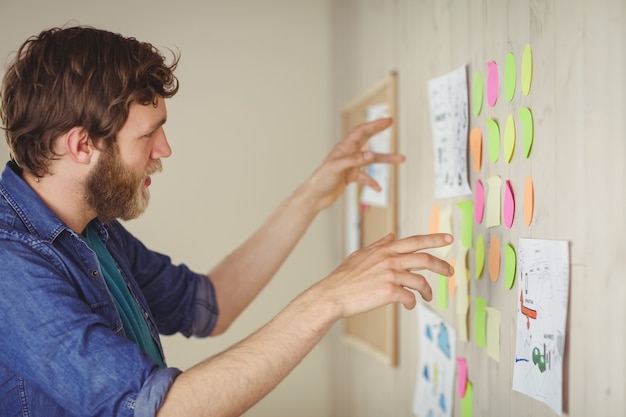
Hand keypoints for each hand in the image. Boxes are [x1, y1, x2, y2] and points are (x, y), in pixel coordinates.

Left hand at [305, 117, 403, 210]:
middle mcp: (348, 153)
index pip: (361, 132)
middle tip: (390, 122)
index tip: (387, 120)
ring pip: (371, 160)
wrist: (314, 196)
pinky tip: (378, 188)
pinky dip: (372, 181)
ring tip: (400, 159)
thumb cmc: (321, 179)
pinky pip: (365, 177)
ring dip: (385, 159)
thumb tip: (371, 154)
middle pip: (367, 139)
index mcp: (344, 147)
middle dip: (378, 130)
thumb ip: (354, 160)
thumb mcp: (337, 167)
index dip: (374, 125)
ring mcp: (350, 165)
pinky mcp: (350, 176)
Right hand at [310, 233, 453, 318]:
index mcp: (384, 250)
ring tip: (428, 296)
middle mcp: (389, 259)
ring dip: (427, 290)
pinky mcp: (389, 291)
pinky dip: (412, 303)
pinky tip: (408, 305)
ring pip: (420, 281)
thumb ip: (378, 245)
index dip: (434, 239)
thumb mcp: (360, 255)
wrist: (333, 295)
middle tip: (450, 271)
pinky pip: (410, 297)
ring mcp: (390, 275)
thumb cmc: (344, 278)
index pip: (414, 240)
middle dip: (441, 265)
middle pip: (424, 258)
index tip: (448, 239)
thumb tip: (391, 236)